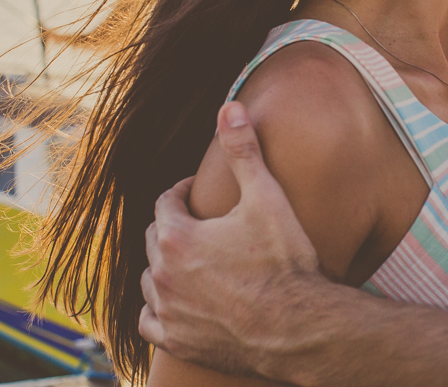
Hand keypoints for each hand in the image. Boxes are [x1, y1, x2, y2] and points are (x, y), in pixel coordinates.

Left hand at [140, 102, 325, 376]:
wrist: (299, 328)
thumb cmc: (284, 263)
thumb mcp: (267, 198)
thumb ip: (244, 151)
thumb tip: (229, 106)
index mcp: (177, 236)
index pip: (166, 202)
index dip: (182, 192)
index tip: (198, 191)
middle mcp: (162, 274)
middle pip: (155, 238)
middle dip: (174, 226)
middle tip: (199, 224)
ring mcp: (167, 311)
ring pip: (149, 280)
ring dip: (164, 267)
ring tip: (189, 261)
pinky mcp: (176, 341)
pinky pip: (148, 321)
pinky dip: (158, 310)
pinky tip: (175, 304)